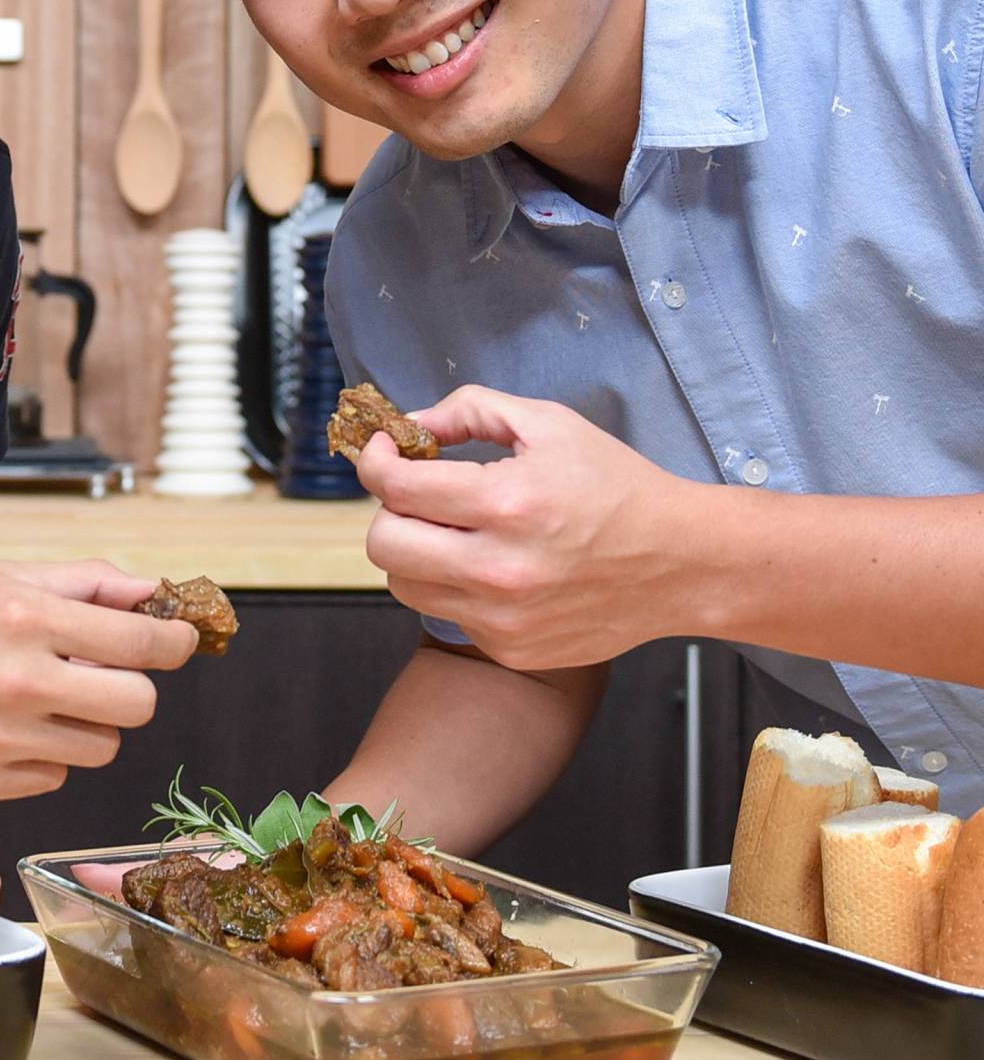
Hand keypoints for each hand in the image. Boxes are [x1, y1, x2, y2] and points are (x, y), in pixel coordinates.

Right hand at [0, 558, 195, 800]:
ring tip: (39, 695)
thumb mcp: (0, 574)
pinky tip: (2, 723)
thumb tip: (154, 592)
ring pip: (99, 748)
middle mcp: (16, 682)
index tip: (178, 641)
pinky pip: (51, 776)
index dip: (175, 641)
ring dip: (85, 723)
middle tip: (100, 670)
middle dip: (131, 686)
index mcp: (27, 617)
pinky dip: (41, 753)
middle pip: (138, 706)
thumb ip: (85, 584)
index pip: (145, 644)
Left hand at [356, 385, 694, 669]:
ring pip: (403, 585)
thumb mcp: (550, 424)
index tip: (384, 451)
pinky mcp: (511, 649)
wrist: (682, 563)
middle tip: (416, 496)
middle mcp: (497, 568)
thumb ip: (471, 410)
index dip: (376, 461)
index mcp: (506, 503)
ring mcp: (502, 618)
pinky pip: (447, 614)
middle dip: (388, 511)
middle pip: (383, 544)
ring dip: (414, 552)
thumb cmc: (616, 486)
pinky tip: (494, 568)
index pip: (395, 486)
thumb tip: (411, 425)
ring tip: (452, 531)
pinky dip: (456, 587)